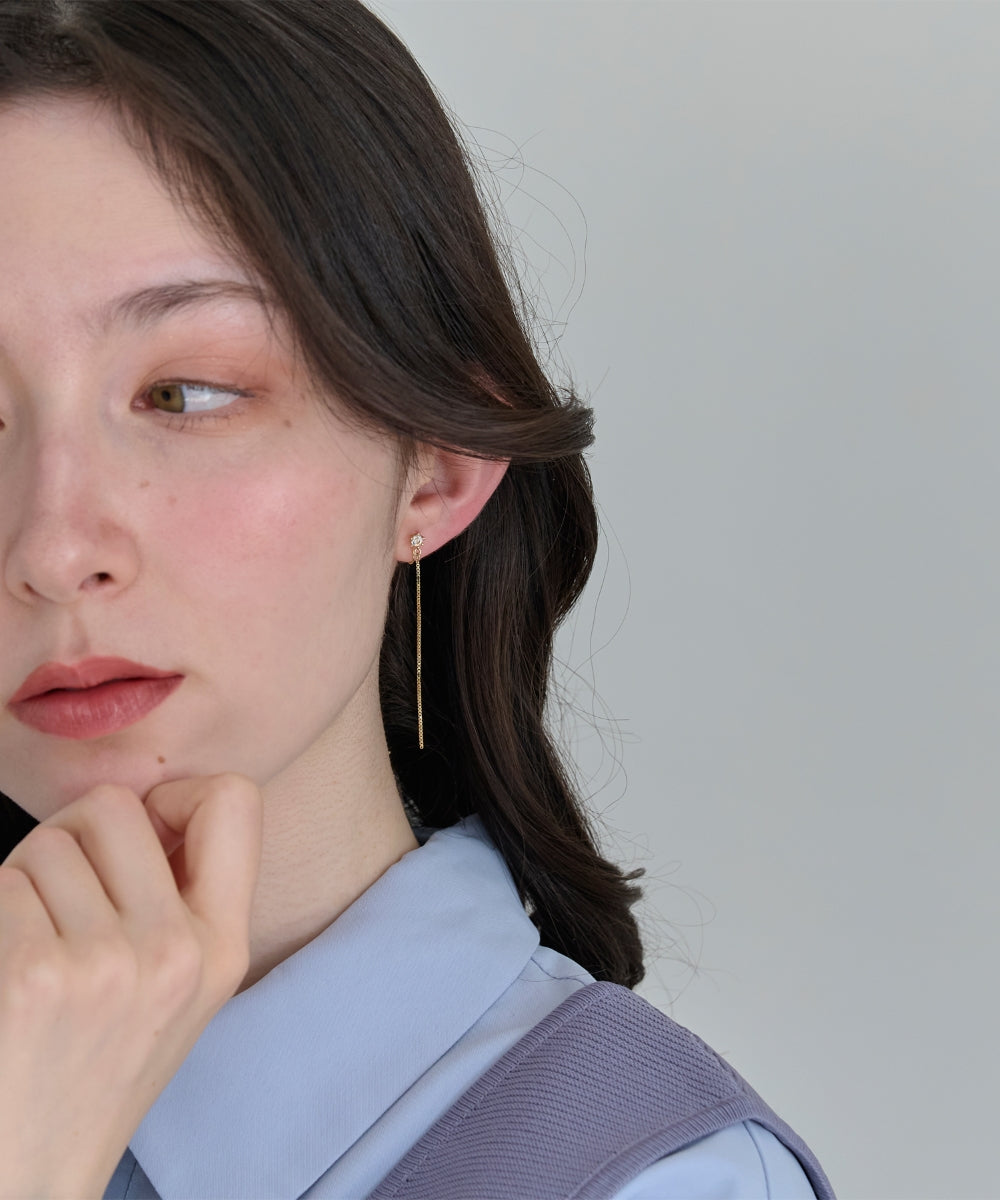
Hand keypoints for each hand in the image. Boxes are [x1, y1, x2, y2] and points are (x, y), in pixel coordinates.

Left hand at [0, 772, 262, 1199]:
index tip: (145, 835)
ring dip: (25, 879)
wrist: (33, 1168)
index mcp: (224, 947)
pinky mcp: (39, 978)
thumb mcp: (183, 986)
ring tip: (35, 940)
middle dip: (74, 832)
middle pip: (115, 805)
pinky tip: (10, 966)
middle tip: (64, 887)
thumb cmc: (97, 1065)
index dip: (176, 796)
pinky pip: (4, 885)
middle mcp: (178, 951)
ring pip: (47, 843)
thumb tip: (150, 803)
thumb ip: (186, 896)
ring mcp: (111, 965)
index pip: (237, 799)